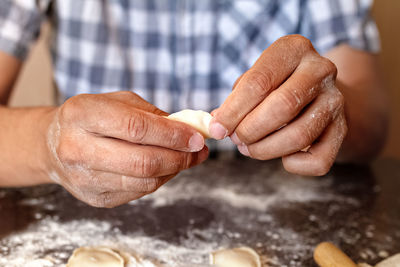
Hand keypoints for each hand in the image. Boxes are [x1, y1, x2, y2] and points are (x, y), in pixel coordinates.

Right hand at [45, 92, 207, 206]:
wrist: (53, 144)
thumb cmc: (92, 117)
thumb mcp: (117, 101)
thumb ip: (152, 114)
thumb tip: (190, 130)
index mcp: (82, 114)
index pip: (136, 128)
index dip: (172, 135)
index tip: (197, 137)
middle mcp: (78, 148)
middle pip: (142, 162)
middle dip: (180, 158)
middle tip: (199, 151)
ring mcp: (84, 178)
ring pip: (144, 182)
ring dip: (174, 170)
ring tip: (187, 158)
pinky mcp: (95, 198)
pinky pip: (139, 192)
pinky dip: (160, 180)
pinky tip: (166, 167)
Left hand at [210, 35, 346, 175]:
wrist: (319, 92)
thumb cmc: (278, 84)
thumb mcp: (256, 78)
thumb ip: (235, 98)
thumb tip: (217, 123)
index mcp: (294, 49)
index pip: (259, 82)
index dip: (233, 111)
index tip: (217, 129)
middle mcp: (321, 69)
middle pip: (283, 106)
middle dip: (250, 130)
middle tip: (235, 139)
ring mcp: (336, 100)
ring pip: (299, 135)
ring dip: (266, 149)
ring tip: (249, 148)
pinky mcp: (343, 129)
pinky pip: (318, 159)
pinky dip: (294, 165)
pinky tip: (282, 157)